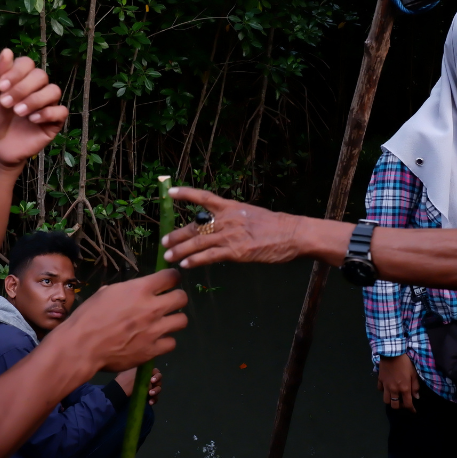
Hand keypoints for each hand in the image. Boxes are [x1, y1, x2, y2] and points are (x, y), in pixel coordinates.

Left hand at [0, 49, 69, 167]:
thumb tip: (7, 51)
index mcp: (19, 78)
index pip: (27, 63)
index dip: (16, 72)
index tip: (0, 87)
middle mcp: (35, 88)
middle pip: (41, 75)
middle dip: (22, 88)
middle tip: (5, 104)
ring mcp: (46, 104)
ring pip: (54, 90)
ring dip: (35, 100)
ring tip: (18, 113)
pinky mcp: (53, 121)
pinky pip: (61, 110)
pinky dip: (47, 113)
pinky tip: (32, 120)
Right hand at [60, 269, 187, 372]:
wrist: (82, 346)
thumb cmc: (89, 316)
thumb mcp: (106, 293)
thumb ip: (127, 290)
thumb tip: (135, 291)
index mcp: (140, 290)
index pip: (171, 276)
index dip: (172, 277)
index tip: (169, 281)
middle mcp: (152, 308)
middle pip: (182, 298)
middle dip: (177, 298)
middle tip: (168, 303)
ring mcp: (155, 330)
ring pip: (182, 321)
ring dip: (174, 320)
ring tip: (164, 323)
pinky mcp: (153, 350)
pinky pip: (171, 343)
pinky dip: (165, 341)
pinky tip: (155, 341)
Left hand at [116, 366, 162, 404]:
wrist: (118, 391)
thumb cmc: (125, 379)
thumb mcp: (134, 372)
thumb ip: (145, 373)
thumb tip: (151, 375)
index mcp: (146, 371)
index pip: (156, 372)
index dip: (156, 376)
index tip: (152, 380)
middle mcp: (149, 379)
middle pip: (159, 381)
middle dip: (157, 385)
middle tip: (151, 389)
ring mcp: (148, 388)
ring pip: (158, 389)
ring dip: (156, 391)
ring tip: (150, 394)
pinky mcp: (147, 396)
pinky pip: (154, 398)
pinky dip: (154, 400)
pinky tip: (150, 402)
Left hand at [162, 187, 306, 268]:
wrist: (292, 234)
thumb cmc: (276, 226)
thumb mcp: (252, 214)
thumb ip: (234, 218)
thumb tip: (220, 224)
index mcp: (232, 207)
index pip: (204, 197)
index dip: (186, 194)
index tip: (171, 192)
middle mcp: (228, 219)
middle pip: (195, 225)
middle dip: (177, 234)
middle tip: (164, 241)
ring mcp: (231, 235)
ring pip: (198, 243)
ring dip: (180, 250)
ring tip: (168, 256)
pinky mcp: (236, 251)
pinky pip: (210, 256)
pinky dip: (195, 261)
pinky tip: (185, 265)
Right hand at [377, 354, 418, 412]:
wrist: (392, 353)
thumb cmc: (405, 362)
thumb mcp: (414, 373)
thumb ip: (415, 386)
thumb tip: (416, 397)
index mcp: (404, 388)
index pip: (407, 404)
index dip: (411, 409)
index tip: (414, 411)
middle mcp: (394, 390)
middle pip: (394, 405)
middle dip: (400, 406)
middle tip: (403, 402)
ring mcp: (385, 386)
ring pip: (386, 400)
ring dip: (391, 400)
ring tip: (395, 396)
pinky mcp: (380, 380)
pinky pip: (380, 390)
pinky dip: (384, 391)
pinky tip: (387, 387)